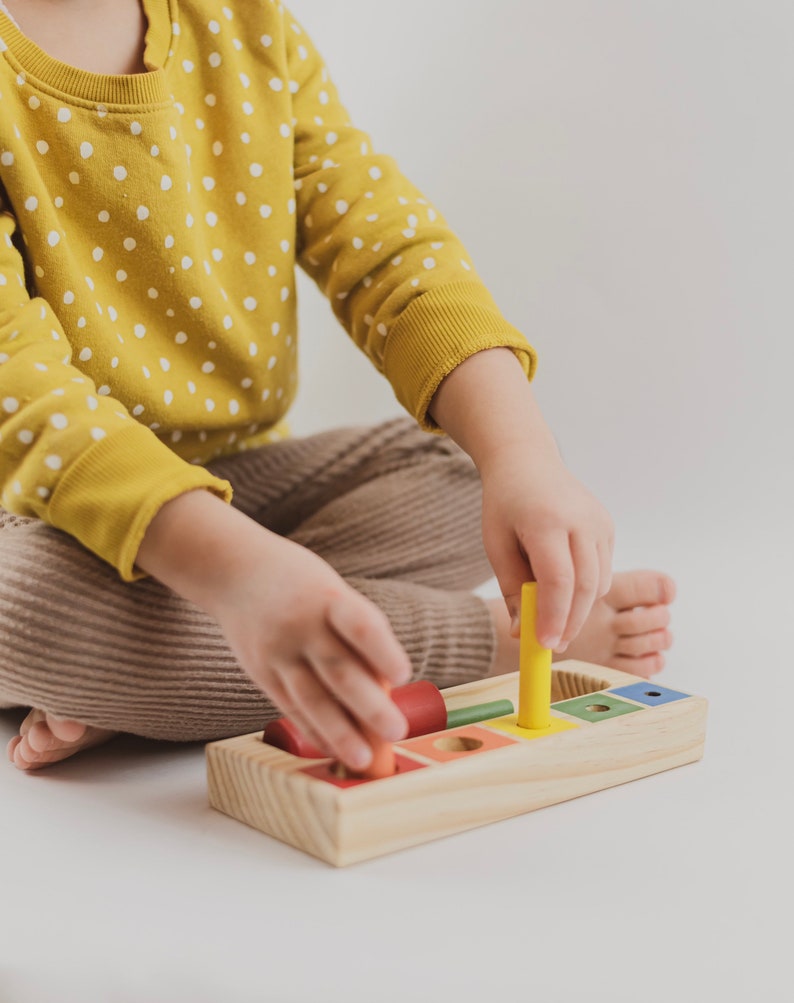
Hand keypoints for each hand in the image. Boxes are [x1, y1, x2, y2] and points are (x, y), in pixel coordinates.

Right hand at [137, 492, 410, 770]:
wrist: (234, 572)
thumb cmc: (300, 585)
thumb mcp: (332, 591)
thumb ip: (357, 634)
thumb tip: (385, 689)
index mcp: (327, 597)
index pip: (360, 625)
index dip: (382, 651)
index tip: (405, 675)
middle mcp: (300, 626)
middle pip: (337, 670)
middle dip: (369, 706)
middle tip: (397, 731)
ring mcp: (277, 652)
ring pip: (310, 698)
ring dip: (340, 733)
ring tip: (364, 760)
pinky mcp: (260, 673)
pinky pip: (289, 707)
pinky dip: (313, 732)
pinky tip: (334, 751)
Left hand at [480, 439, 613, 650]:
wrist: (527, 462)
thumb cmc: (506, 504)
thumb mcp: (496, 544)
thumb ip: (511, 588)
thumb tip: (521, 633)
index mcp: (546, 521)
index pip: (558, 580)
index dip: (554, 617)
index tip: (544, 643)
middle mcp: (581, 520)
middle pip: (585, 587)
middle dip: (570, 622)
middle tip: (552, 644)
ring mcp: (599, 522)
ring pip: (599, 583)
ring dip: (579, 608)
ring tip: (552, 617)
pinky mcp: (608, 527)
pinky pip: (603, 570)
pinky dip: (586, 588)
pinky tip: (564, 587)